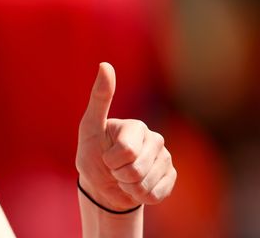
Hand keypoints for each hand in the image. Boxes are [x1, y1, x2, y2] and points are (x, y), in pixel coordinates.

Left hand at [76, 63, 175, 211]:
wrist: (102, 185)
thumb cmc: (92, 154)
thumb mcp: (89, 127)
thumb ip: (99, 98)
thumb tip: (105, 64)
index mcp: (136, 126)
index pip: (126, 152)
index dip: (110, 161)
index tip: (104, 155)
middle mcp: (154, 139)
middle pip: (136, 170)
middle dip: (119, 175)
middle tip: (113, 168)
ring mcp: (165, 159)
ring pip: (146, 184)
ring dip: (128, 187)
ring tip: (122, 177)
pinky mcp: (170, 177)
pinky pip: (156, 194)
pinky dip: (140, 196)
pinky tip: (135, 187)